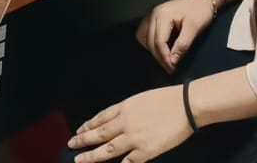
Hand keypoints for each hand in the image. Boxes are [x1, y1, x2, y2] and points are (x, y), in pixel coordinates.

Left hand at [69, 86, 192, 162]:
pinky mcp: (145, 151)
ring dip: (92, 156)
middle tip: (71, 144)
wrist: (186, 105)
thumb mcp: (142, 99)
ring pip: (108, 150)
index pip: (101, 118)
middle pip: (99, 134)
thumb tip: (118, 119)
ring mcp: (134, 138)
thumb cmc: (168, 99)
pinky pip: (128, 162)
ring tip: (79, 160)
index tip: (79, 130)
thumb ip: (129, 110)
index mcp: (124, 108)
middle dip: (83, 140)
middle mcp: (125, 123)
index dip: (88, 125)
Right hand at [135, 0, 215, 74]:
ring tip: (165, 59)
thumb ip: (182, 45)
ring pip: (144, 38)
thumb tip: (173, 61)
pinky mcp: (154, 17)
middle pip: (150, 42)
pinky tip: (161, 48)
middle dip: (159, 58)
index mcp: (163, 15)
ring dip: (153, 51)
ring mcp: (152, 15)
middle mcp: (153, 14)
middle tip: (170, 69)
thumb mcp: (194, 28)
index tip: (173, 69)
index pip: (159, 42)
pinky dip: (151, 43)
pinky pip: (145, 33)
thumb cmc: (200, 11)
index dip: (164, 58)